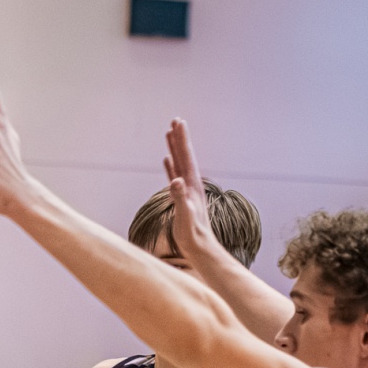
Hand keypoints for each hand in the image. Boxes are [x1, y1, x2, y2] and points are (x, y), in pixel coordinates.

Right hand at [162, 119, 221, 267]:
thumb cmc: (192, 233)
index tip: (178, 123)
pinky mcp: (181, 197)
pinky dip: (170, 166)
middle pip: (184, 155)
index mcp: (191, 184)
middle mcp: (190, 183)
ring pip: (179, 163)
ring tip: (170, 134)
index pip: (186, 157)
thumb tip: (175, 181)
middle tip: (176, 120)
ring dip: (175, 148)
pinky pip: (174, 175)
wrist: (199, 247)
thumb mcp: (185, 215)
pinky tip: (167, 160)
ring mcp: (186, 189)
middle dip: (180, 138)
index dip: (181, 140)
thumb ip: (180, 198)